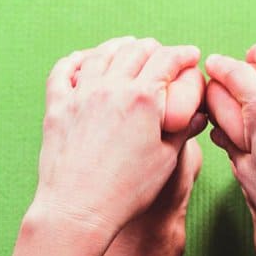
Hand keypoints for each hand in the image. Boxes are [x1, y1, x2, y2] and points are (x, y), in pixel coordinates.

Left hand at [31, 38, 205, 254]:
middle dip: (153, 48)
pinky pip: (63, 71)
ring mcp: (81, 94)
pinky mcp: (57, 107)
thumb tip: (198, 113)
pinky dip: (75, 60)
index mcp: (143, 99)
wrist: (78, 209)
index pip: (167, 60)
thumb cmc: (127, 191)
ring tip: (127, 46)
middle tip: (161, 51)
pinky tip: (82, 59)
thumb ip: (183, 129)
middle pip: (135, 51)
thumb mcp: (166, 160)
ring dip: (118, 47)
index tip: (191, 54)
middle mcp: (111, 88)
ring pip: (101, 55)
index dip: (183, 54)